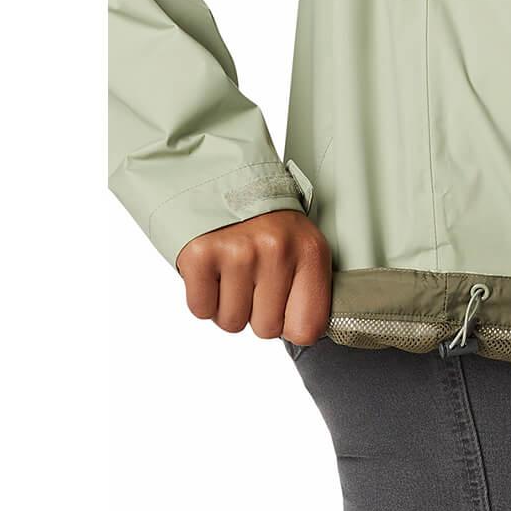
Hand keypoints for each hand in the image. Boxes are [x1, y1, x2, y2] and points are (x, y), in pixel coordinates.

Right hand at [176, 210, 331, 345]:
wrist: (216, 176)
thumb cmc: (264, 220)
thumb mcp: (301, 242)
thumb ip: (307, 286)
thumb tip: (305, 333)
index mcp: (310, 251)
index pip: (309, 327)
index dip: (291, 326)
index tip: (284, 308)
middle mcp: (277, 251)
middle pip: (266, 330)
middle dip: (255, 313)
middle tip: (252, 279)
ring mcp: (237, 252)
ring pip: (231, 322)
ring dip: (228, 305)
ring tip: (231, 271)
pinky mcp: (199, 254)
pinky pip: (201, 309)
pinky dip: (203, 296)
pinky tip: (212, 268)